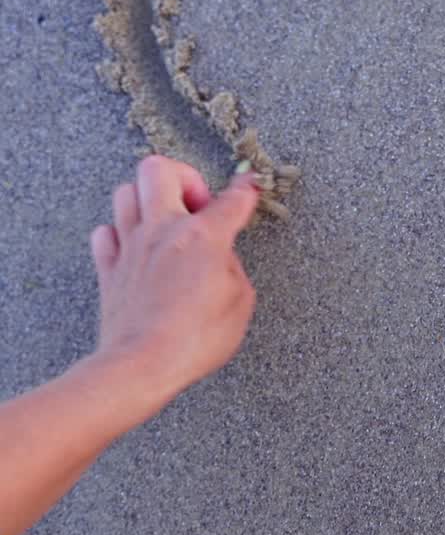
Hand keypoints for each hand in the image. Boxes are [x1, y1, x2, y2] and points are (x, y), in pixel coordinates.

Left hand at [89, 155, 260, 409]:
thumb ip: (231, 267)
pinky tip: (137, 249)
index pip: (232, 199)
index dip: (247, 189)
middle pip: (158, 169)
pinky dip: (119, 233)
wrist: (141, 365)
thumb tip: (219, 256)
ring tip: (166, 223)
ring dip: (148, 200)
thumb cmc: (195, 338)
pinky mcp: (109, 270)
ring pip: (126, 192)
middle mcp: (163, 231)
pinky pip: (105, 232)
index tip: (250, 185)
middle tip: (197, 205)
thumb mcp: (240, 301)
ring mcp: (131, 247)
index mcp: (203, 236)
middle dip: (183, 177)